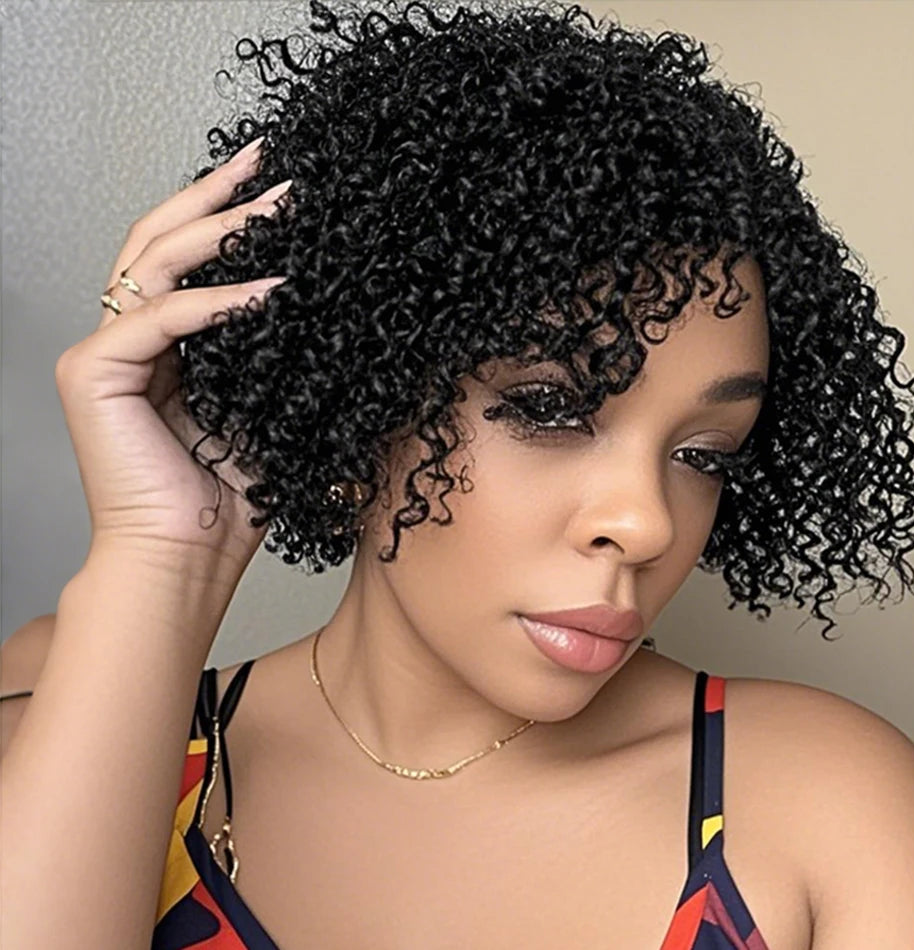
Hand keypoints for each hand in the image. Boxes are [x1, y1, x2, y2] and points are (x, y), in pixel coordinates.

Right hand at [55, 139, 291, 575]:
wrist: (190, 558)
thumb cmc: (227, 498)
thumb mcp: (264, 405)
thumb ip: (273, 350)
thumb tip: (319, 300)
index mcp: (164, 346)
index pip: (187, 260)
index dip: (227, 218)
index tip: (279, 189)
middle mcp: (127, 339)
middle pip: (160, 241)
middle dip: (216, 196)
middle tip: (269, 161)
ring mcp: (104, 352)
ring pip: (153, 262)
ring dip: (219, 229)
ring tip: (276, 203)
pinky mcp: (95, 374)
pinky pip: (162, 319)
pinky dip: (216, 303)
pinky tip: (268, 291)